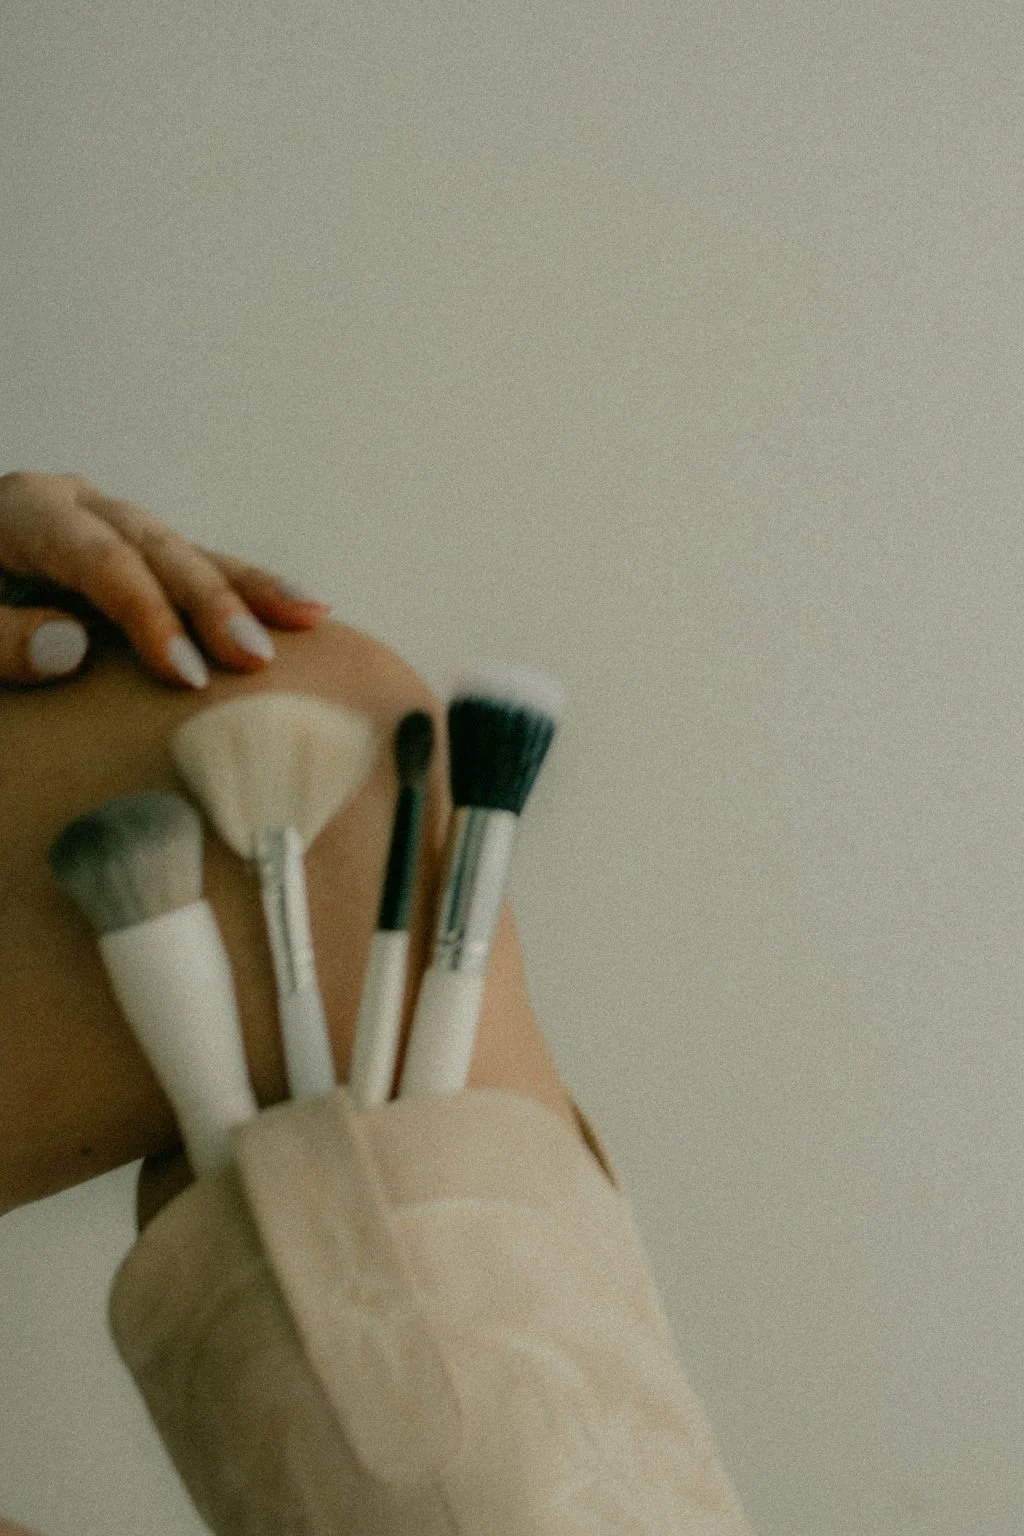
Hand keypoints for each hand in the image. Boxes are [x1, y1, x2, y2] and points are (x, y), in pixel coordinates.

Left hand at [0, 470, 331, 687]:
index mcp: (26, 511)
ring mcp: (113, 523)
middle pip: (157, 549)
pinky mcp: (137, 552)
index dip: (147, 616)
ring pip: (189, 550)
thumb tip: (73, 644)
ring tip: (308, 618)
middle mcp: (80, 505)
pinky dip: (246, 589)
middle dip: (212, 604)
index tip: (185, 673)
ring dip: (249, 591)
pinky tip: (301, 611)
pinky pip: (198, 565)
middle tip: (254, 657)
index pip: (100, 561)